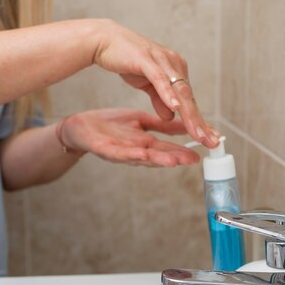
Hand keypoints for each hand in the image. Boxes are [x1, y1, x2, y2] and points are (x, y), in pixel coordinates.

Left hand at [59, 108, 200, 166]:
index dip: (187, 148)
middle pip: (159, 157)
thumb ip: (162, 125)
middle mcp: (136, 152)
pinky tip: (142, 153)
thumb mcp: (141, 123)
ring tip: (174, 162)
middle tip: (195, 159)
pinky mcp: (105, 150)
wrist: (80, 128)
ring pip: (142, 159)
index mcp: (146, 144)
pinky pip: (119, 154)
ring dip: (158, 161)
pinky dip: (131, 155)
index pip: (170, 147)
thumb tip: (185, 123)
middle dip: (177, 158)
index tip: (205, 147)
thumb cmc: (110, 127)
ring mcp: (121, 153)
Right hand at [92, 20, 218, 147]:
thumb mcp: (146, 84)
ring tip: (197, 132)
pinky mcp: (146, 59)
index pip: (189, 101)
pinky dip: (168, 94)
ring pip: (179, 91)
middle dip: (200, 123)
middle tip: (211, 142)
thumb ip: (159, 99)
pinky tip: (175, 108)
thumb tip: (171, 115)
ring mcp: (161, 60)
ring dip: (189, 114)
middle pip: (189, 99)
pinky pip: (160, 79)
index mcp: (175, 70)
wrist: (104, 39)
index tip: (209, 140)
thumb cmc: (126, 59)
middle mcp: (174, 63)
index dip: (199, 122)